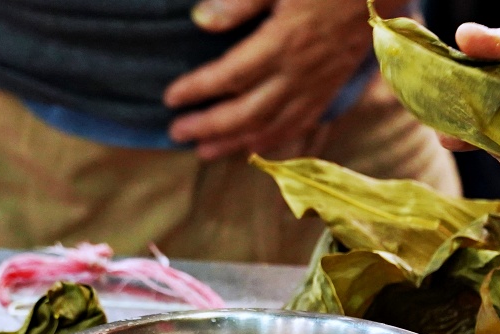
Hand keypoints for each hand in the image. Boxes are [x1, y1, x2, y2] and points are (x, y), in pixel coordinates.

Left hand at [164, 0, 394, 160]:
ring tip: (204, 151)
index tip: (170, 98)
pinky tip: (252, 148)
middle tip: (177, 133)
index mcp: (282, 43)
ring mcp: (315, 88)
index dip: (197, 90)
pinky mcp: (328, 92)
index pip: (229, 76)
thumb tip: (201, 21)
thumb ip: (239, 2)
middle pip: (245, 112)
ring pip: (270, 127)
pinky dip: (272, 142)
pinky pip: (298, 126)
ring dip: (234, 143)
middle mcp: (298, 74)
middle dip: (208, 126)